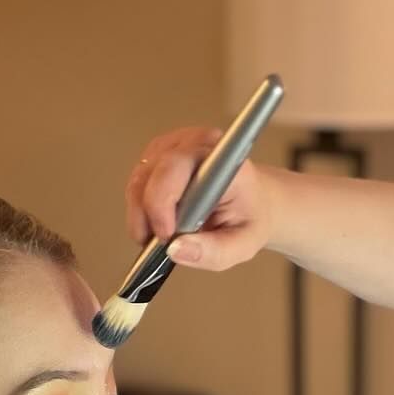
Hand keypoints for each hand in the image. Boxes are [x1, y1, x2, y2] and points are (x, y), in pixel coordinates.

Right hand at [126, 127, 273, 269]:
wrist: (254, 201)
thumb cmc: (250, 217)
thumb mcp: (242, 244)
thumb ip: (213, 252)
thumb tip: (175, 250)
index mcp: (220, 159)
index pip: (175, 169)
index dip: (162, 205)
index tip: (166, 236)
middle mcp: (196, 143)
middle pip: (151, 173)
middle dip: (147, 215)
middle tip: (159, 244)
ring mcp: (174, 144)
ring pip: (139, 178)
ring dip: (141, 212)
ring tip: (161, 236)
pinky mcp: (160, 153)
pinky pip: (138, 180)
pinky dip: (142, 206)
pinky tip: (159, 221)